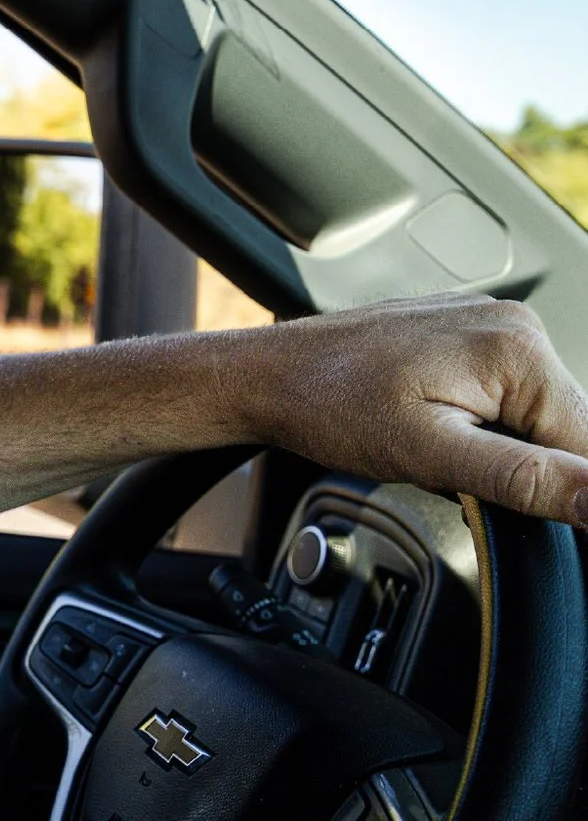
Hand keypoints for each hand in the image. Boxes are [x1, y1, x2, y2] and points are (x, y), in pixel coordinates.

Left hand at [235, 292, 587, 524]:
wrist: (269, 376)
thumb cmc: (330, 406)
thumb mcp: (432, 454)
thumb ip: (527, 478)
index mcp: (519, 350)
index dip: (566, 492)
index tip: (513, 502)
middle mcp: (515, 326)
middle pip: (568, 432)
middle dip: (528, 468)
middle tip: (460, 473)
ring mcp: (491, 327)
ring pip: (538, 419)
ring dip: (506, 451)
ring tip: (443, 449)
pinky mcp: (469, 340)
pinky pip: (508, 398)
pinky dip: (486, 429)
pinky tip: (441, 431)